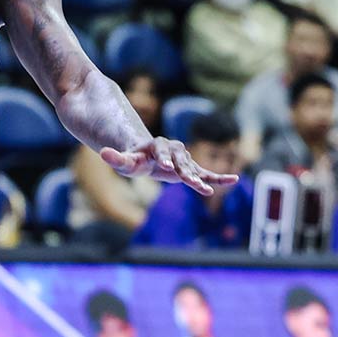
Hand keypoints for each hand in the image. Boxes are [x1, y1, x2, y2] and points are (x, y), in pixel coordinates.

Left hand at [99, 136, 240, 197]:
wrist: (147, 157)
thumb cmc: (134, 160)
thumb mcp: (124, 161)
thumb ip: (116, 157)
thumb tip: (103, 153)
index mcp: (157, 146)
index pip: (161, 150)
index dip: (164, 158)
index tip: (166, 167)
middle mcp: (173, 150)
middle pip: (181, 160)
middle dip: (185, 170)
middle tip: (189, 180)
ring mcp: (184, 159)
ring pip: (194, 168)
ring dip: (202, 178)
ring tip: (209, 190)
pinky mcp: (192, 169)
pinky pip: (206, 173)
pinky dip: (218, 177)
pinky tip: (234, 180)